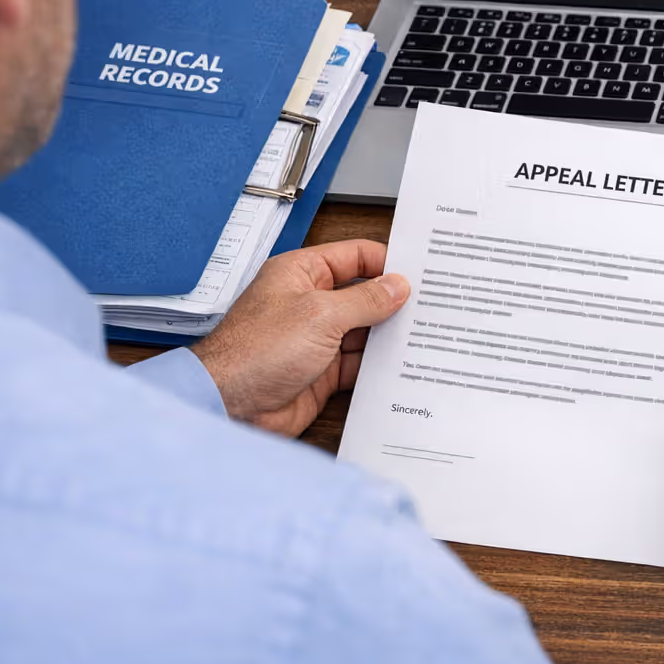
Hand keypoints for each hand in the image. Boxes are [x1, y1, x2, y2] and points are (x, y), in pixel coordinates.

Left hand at [191, 240, 410, 437]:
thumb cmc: (256, 351)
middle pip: (363, 295)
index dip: (387, 262)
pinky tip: (402, 365)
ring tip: (425, 334)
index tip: (420, 271)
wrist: (231, 406)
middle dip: (394, 302)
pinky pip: (358, 365)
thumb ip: (365, 300)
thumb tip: (397, 286)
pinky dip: (378, 366)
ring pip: (365, 332)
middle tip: (432, 305)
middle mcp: (310, 304)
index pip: (354, 257)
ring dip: (389, 336)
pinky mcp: (322, 372)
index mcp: (302, 274)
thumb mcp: (321, 315)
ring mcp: (316, 339)